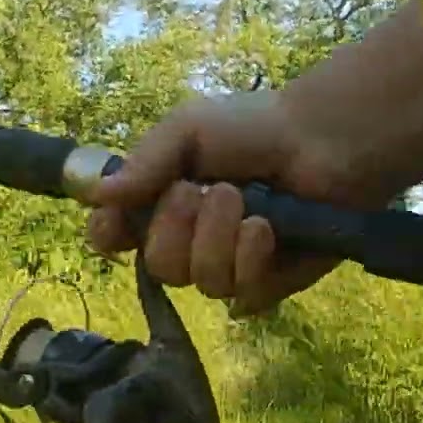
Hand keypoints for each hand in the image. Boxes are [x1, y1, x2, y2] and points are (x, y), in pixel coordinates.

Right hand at [86, 88, 394, 316]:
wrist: (326, 141)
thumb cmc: (256, 127)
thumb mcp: (188, 129)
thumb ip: (144, 163)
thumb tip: (96, 195)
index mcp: (162, 202)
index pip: (116, 236)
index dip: (109, 236)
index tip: (113, 227)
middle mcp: (190, 239)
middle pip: (157, 266)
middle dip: (176, 229)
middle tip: (205, 191)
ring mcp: (229, 266)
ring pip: (199, 281)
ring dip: (218, 240)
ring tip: (244, 202)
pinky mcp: (270, 284)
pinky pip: (241, 294)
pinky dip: (250, 259)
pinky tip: (266, 230)